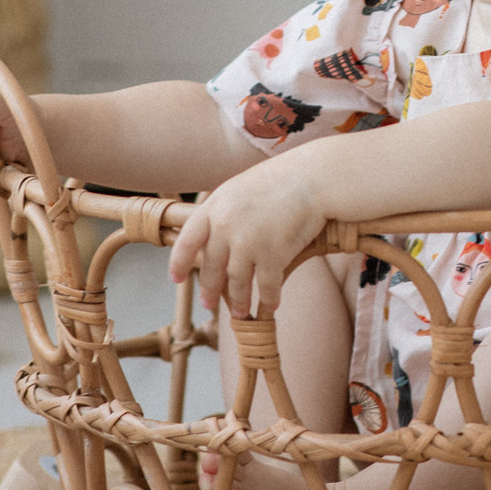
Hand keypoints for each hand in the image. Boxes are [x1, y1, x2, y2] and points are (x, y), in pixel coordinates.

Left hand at [168, 160, 323, 316]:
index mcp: (214, 206)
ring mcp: (249, 242)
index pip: (187, 241)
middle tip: (209, 304)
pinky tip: (270, 306)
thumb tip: (214, 239)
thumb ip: (224, 212)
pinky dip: (268, 299)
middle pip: (212, 268)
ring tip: (240, 312)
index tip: (176, 279)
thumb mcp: (240, 188)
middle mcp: (226, 226)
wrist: (314, 177)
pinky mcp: (273, 254)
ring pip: (237, 283)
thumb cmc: (282, 179)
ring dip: (238, 301)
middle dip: (210, 291)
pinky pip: (267, 287)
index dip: (179, 263)